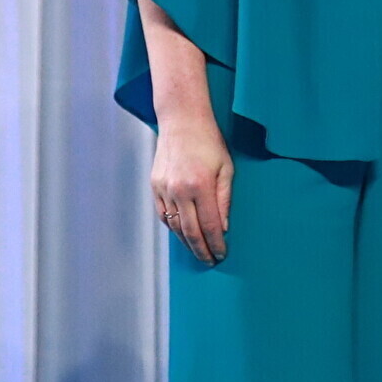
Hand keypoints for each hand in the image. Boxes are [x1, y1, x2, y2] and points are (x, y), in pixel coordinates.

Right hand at [151, 119, 235, 264]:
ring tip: (197, 251)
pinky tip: (181, 234)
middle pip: (190, 231)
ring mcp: (164, 189)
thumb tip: (223, 228)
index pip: (210, 225)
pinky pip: (163, 214)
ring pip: (174, 226)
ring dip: (186, 242)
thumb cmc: (209, 141)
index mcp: (201, 186)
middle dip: (201, 250)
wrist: (182, 121)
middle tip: (209, 261)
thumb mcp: (226, 169)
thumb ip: (225, 200)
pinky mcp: (155, 186)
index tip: (221, 254)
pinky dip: (172, 227)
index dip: (216, 244)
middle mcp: (180, 190)